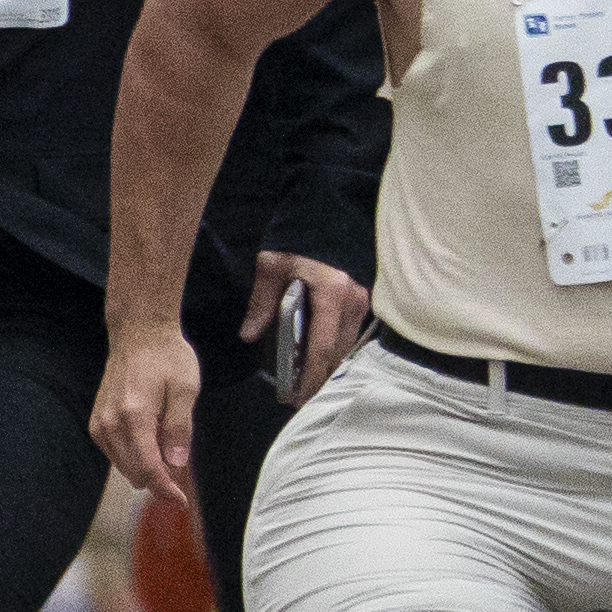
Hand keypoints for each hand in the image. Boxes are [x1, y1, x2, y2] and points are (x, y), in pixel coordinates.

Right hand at [91, 323, 202, 497]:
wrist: (139, 334)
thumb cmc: (167, 358)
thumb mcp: (186, 391)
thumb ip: (180, 429)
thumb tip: (176, 464)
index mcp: (135, 415)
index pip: (149, 468)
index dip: (166, 489)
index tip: (181, 501)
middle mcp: (111, 423)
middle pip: (134, 472)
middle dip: (159, 481)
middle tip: (182, 477)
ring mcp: (100, 423)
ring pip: (123, 466)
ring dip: (146, 469)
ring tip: (167, 447)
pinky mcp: (96, 422)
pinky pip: (114, 453)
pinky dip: (133, 457)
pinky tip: (150, 442)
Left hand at [246, 251, 369, 392]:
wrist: (323, 212)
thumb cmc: (296, 237)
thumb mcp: (272, 266)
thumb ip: (262, 302)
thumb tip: (249, 334)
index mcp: (332, 293)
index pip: (322, 347)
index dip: (310, 376)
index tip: (297, 397)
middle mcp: (353, 300)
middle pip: (337, 353)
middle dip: (318, 379)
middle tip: (298, 399)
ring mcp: (362, 300)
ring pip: (346, 346)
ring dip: (328, 367)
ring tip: (307, 385)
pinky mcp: (362, 299)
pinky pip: (349, 334)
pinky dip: (334, 351)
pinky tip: (320, 361)